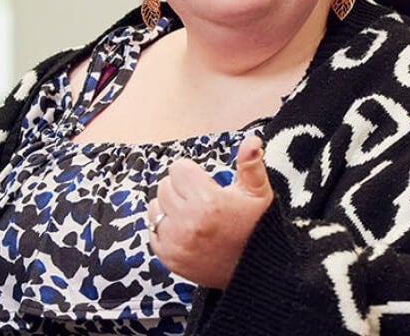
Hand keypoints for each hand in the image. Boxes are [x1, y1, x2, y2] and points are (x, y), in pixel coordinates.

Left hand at [148, 135, 272, 288]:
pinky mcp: (168, 257)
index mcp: (208, 201)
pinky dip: (164, 228)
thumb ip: (250, 163)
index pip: (178, 168)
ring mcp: (176, 241)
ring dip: (169, 208)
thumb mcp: (258, 192)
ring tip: (192, 215)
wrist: (255, 270)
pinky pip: (152, 230)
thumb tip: (252, 139)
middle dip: (181, 189)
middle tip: (200, 200)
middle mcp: (188, 221)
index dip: (193, 174)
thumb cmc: (256, 227)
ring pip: (155, 207)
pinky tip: (185, 230)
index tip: (205, 184)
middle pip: (164, 186)